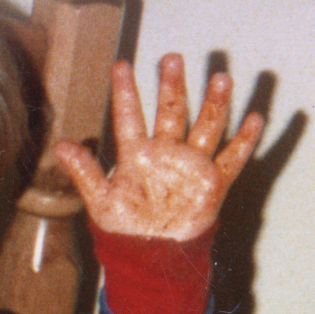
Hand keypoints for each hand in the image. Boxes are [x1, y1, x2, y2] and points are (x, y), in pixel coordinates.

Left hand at [54, 54, 264, 241]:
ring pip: (205, 126)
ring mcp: (190, 165)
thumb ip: (84, 172)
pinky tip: (254, 118)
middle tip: (171, 58)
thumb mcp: (100, 200)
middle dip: (171, 86)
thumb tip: (60, 146)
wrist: (151, 255)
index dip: (124, 92)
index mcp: (137, 155)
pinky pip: (232, 158)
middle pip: (171, 112)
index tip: (121, 66)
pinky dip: (244, 141)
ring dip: (213, 103)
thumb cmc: (123, 228)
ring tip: (220, 78)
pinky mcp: (211, 183)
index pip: (129, 117)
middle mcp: (165, 153)